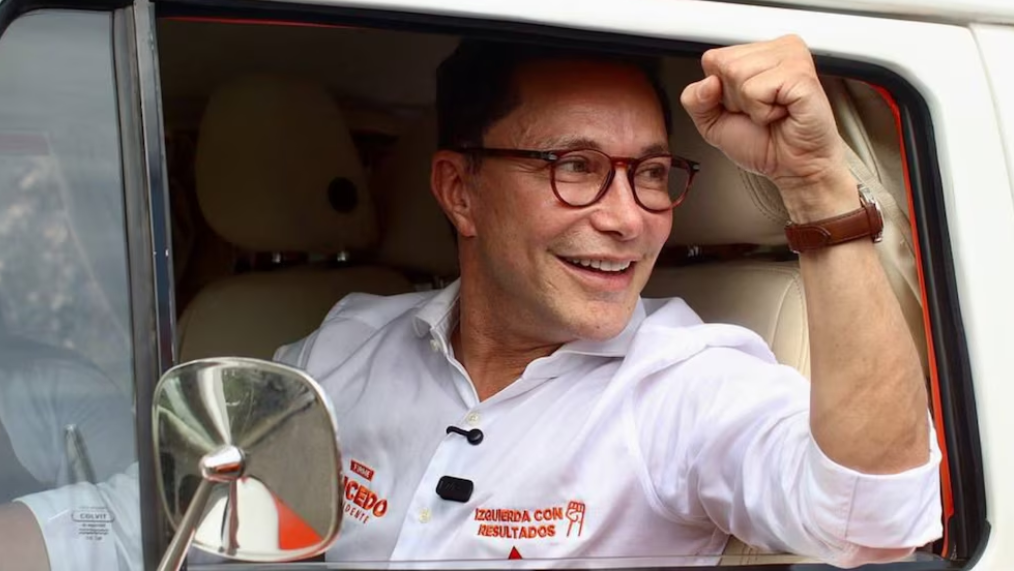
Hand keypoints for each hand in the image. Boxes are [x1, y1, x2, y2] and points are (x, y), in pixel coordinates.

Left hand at [680, 35, 855, 221]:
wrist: (794, 167)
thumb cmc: (764, 143)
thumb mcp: (713, 123)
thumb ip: (695, 100)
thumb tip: (707, 82)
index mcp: (758, 54)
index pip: (713, 59)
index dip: (719, 93)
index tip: (744, 106)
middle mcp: (777, 49)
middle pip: (724, 65)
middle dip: (735, 99)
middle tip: (761, 111)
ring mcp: (792, 57)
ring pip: (737, 73)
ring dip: (750, 106)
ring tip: (772, 112)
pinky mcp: (800, 73)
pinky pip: (756, 89)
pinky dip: (762, 112)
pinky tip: (781, 113)